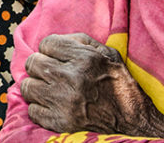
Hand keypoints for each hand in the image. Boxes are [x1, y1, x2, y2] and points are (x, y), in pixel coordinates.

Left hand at [20, 33, 163, 140]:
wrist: (135, 122)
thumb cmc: (120, 84)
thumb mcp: (108, 54)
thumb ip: (80, 41)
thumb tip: (52, 42)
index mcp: (85, 58)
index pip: (46, 44)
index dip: (50, 50)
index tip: (57, 57)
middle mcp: (72, 78)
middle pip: (33, 63)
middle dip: (41, 67)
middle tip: (53, 74)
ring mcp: (64, 102)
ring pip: (28, 86)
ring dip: (37, 87)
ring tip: (51, 90)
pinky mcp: (61, 123)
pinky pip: (33, 110)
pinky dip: (40, 109)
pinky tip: (54, 106)